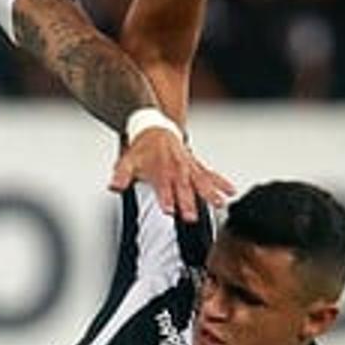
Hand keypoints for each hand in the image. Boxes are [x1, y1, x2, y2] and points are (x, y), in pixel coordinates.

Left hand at [108, 127, 234, 220]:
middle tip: (192, 216)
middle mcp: (176, 168)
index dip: (166, 198)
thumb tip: (113, 186)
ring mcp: (188, 166)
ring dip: (210, 193)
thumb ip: (121, 175)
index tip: (169, 210)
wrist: (155, 128)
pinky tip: (230, 192)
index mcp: (160, 168)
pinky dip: (221, 182)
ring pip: (201, 180)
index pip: (163, 186)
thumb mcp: (127, 161)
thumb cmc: (142, 149)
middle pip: (183, 187)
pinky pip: (210, 174)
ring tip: (220, 204)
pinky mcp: (196, 165)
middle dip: (188, 202)